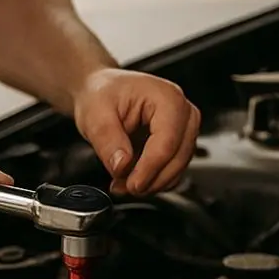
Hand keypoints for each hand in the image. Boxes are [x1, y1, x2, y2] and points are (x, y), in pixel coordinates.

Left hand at [72, 68, 199, 195]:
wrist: (101, 91)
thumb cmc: (102, 94)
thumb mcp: (95, 115)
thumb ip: (108, 141)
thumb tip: (122, 166)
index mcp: (167, 98)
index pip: (167, 142)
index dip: (149, 169)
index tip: (131, 185)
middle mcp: (183, 112)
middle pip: (178, 158)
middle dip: (151, 179)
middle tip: (123, 187)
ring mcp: (184, 128)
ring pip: (178, 168)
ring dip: (151, 182)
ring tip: (122, 183)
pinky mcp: (178, 143)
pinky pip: (173, 170)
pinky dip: (154, 180)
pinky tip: (132, 179)